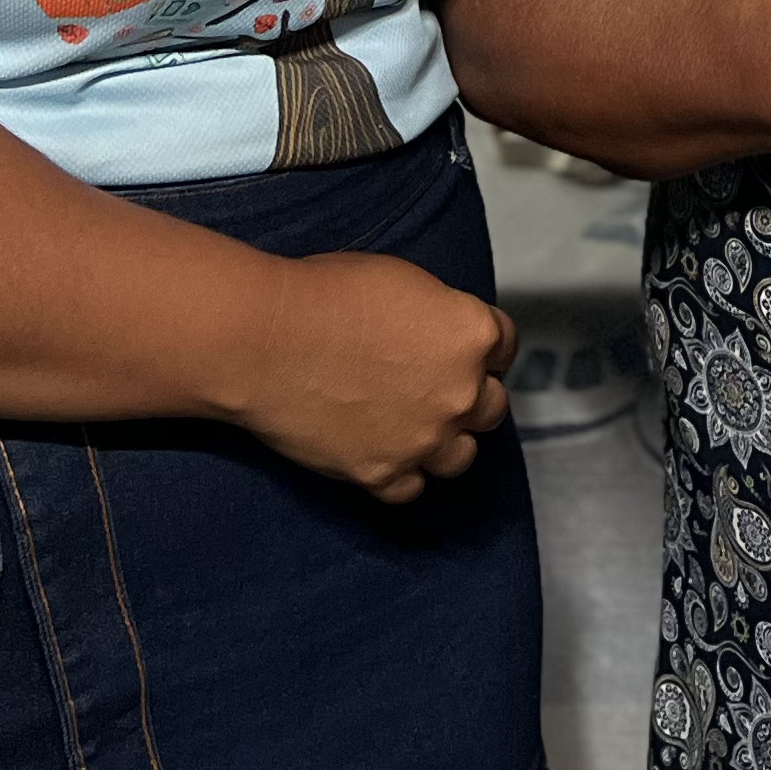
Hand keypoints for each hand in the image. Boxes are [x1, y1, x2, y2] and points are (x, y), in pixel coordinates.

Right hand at [221, 249, 518, 504]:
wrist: (266, 340)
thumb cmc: (324, 296)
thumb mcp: (403, 281)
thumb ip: (438, 316)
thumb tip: (438, 333)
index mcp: (470, 334)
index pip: (504, 345)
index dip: (481, 347)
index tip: (463, 351)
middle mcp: (460, 392)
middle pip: (490, 406)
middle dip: (468, 396)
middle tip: (436, 388)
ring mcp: (423, 439)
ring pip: (460, 457)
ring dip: (443, 442)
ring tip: (415, 427)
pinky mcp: (382, 473)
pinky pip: (411, 488)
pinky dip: (401, 474)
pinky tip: (384, 453)